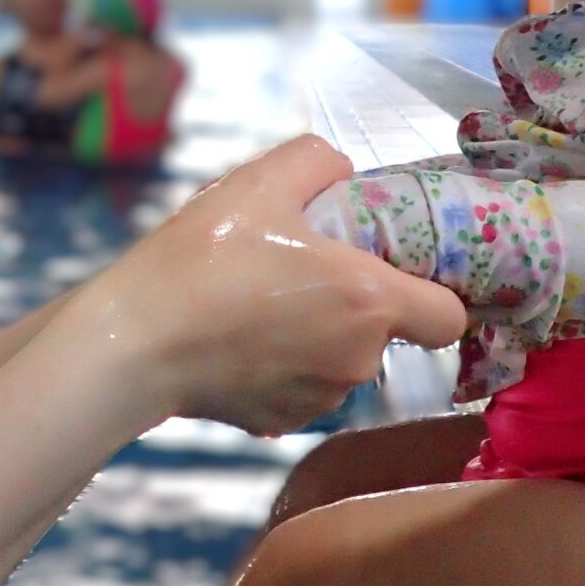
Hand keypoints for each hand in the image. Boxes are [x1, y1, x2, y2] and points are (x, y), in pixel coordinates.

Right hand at [65, 135, 466, 437]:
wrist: (134, 342)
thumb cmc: (201, 259)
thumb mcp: (258, 182)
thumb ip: (317, 162)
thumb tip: (341, 172)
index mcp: (369, 300)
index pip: (450, 316)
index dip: (434, 293)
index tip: (398, 272)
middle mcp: (357, 359)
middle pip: (388, 334)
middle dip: (358, 305)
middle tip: (303, 271)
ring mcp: (320, 399)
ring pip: (343, 362)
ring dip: (320, 335)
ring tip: (261, 303)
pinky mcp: (280, 423)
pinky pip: (303, 389)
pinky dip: (284, 367)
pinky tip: (240, 340)